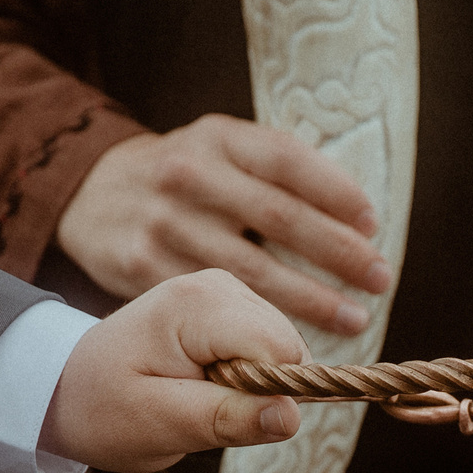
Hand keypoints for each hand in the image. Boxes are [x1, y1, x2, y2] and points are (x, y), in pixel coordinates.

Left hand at [41, 271, 309, 471]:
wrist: (67, 385)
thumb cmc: (103, 407)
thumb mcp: (158, 425)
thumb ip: (227, 418)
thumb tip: (292, 416)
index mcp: (197, 304)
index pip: (280, 351)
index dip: (265, 395)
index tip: (213, 411)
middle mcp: (219, 283)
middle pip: (288, 346)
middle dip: (259, 390)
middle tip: (197, 403)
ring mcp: (226, 288)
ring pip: (284, 349)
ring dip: (252, 385)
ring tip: (194, 392)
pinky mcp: (231, 303)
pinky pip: (269, 348)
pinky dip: (247, 375)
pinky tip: (202, 379)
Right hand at [58, 115, 391, 333]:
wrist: (93, 193)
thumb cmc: (186, 175)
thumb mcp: (223, 149)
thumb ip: (278, 171)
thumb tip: (357, 218)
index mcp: (218, 138)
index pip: (289, 162)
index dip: (337, 194)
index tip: (372, 225)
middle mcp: (189, 175)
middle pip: (279, 218)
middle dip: (338, 252)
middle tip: (379, 278)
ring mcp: (165, 222)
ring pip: (251, 270)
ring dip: (310, 298)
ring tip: (352, 317)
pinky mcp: (144, 266)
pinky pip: (216, 301)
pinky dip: (261, 322)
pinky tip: (293, 334)